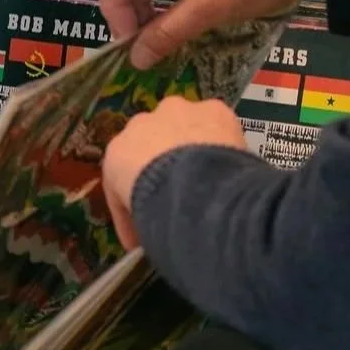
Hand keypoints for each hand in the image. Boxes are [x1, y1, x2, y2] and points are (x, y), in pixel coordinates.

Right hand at [102, 96, 246, 248]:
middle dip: (165, 161)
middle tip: (183, 190)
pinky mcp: (212, 109)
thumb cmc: (151, 210)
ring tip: (212, 176)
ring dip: (194, 145)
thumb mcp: (135, 221)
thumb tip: (147, 240)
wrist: (186, 189)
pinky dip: (223, 140)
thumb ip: (140, 220)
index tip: (152, 215)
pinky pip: (216, 124)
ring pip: (185, 126)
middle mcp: (141, 124)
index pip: (126, 171)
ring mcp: (177, 112)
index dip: (140, 193)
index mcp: (116, 153)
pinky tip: (234, 163)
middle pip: (154, 141)